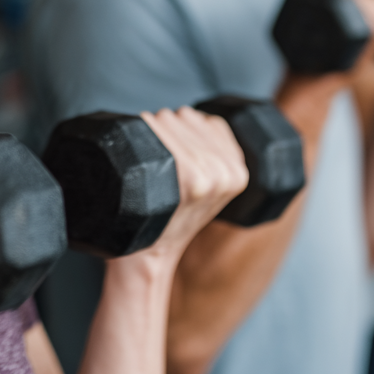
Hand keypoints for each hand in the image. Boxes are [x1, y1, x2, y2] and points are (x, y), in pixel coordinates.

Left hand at [136, 107, 249, 262]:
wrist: (149, 256)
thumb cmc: (173, 218)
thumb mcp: (211, 193)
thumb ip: (216, 157)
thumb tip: (200, 118)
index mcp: (238, 173)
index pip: (209, 122)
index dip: (186, 132)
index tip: (175, 158)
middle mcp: (225, 172)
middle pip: (184, 117)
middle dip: (166, 131)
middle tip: (157, 167)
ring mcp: (203, 174)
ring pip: (165, 118)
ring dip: (149, 132)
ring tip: (148, 166)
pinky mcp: (179, 175)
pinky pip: (150, 126)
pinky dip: (136, 133)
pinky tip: (136, 159)